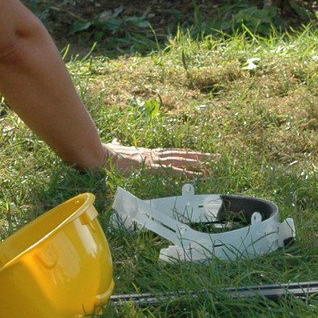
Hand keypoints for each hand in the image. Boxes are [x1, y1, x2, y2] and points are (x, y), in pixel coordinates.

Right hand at [96, 141, 214, 177]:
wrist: (102, 155)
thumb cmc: (107, 154)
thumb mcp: (116, 149)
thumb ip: (119, 146)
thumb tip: (116, 142)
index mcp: (149, 153)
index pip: (172, 153)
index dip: (186, 154)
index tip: (198, 155)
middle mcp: (155, 154)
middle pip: (182, 154)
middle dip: (199, 156)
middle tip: (215, 158)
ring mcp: (155, 160)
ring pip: (181, 160)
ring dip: (198, 163)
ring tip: (212, 165)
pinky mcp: (152, 167)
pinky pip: (173, 170)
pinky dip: (185, 173)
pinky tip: (196, 175)